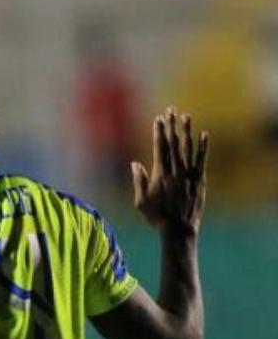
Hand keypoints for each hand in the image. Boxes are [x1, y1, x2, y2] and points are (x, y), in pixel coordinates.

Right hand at [131, 107, 209, 236]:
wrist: (178, 228)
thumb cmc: (157, 217)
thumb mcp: (141, 202)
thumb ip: (138, 181)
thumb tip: (135, 164)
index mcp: (160, 175)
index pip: (159, 148)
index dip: (158, 132)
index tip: (158, 120)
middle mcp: (175, 171)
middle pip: (173, 143)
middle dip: (171, 126)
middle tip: (170, 110)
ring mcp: (188, 174)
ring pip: (187, 148)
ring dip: (186, 131)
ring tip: (185, 116)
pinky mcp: (199, 179)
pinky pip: (201, 159)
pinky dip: (203, 146)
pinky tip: (204, 134)